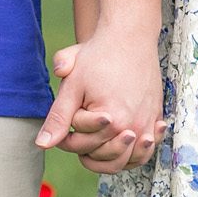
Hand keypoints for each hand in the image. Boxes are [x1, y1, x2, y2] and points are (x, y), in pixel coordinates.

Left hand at [36, 29, 164, 174]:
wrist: (129, 36)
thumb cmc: (98, 57)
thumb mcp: (72, 86)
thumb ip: (58, 118)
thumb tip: (41, 145)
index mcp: (112, 122)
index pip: (82, 148)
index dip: (67, 137)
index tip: (68, 116)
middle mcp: (135, 127)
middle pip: (107, 160)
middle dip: (89, 150)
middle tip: (81, 131)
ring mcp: (149, 123)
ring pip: (129, 160)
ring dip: (112, 158)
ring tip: (100, 144)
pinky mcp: (156, 116)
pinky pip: (147, 148)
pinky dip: (136, 152)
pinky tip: (125, 142)